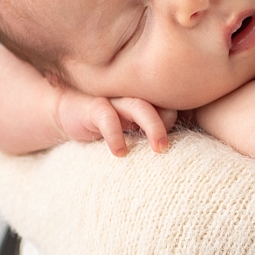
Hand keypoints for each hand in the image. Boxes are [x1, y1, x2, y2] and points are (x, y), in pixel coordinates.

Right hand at [57, 91, 178, 156]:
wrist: (68, 113)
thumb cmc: (107, 125)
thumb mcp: (132, 133)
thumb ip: (152, 138)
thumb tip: (179, 156)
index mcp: (147, 103)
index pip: (171, 107)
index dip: (180, 123)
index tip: (186, 145)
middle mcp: (134, 98)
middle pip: (160, 103)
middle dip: (170, 123)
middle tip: (173, 147)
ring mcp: (115, 100)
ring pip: (138, 106)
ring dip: (152, 125)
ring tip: (159, 149)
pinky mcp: (93, 107)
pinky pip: (107, 116)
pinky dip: (115, 134)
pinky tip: (119, 152)